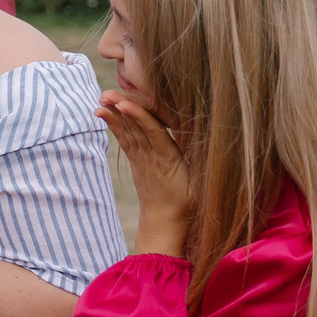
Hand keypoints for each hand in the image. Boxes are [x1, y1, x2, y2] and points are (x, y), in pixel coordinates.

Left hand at [98, 88, 188, 256]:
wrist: (165, 222)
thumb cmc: (188, 202)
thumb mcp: (199, 182)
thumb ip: (199, 160)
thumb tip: (215, 140)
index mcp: (169, 158)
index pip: (153, 132)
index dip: (140, 117)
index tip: (125, 103)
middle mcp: (152, 156)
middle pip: (136, 128)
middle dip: (121, 109)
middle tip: (105, 93)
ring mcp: (142, 159)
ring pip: (128, 133)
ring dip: (114, 116)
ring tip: (100, 100)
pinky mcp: (137, 162)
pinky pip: (125, 141)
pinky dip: (116, 126)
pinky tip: (106, 115)